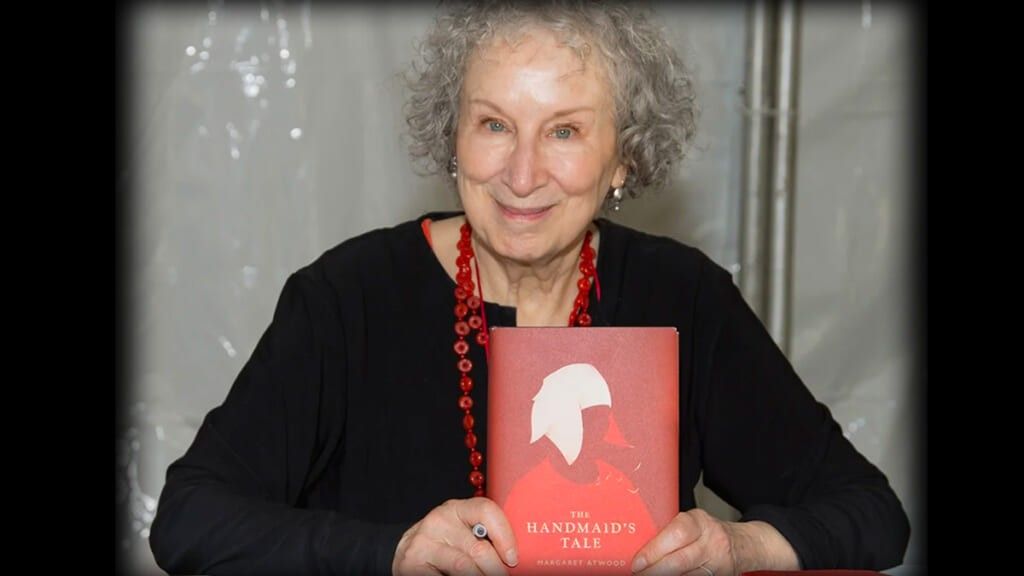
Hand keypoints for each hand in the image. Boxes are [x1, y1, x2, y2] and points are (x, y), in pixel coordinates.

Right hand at [393, 497, 518, 575]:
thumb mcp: (464, 532)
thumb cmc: (446, 543)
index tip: (512, 559)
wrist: (409, 552)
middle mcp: (439, 521)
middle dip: (497, 569)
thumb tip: (513, 558)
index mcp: (458, 509)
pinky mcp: (412, 563)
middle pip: (479, 547)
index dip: (505, 536)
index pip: (486, 511)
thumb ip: (484, 536)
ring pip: (464, 567)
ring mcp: (424, 542)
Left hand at [630, 510, 799, 575]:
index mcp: (699, 522)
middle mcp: (711, 541)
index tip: (637, 563)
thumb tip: (639, 546)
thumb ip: (670, 532)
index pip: (676, 534)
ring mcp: (718, 563)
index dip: (654, 550)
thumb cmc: (708, 532)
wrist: (742, 544)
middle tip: (639, 574)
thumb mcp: (691, 524)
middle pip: (680, 560)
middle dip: (656, 570)